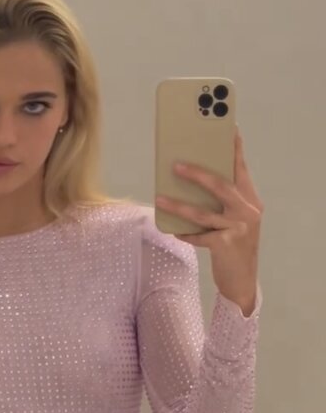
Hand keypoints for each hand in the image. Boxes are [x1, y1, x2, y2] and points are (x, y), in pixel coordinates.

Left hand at [155, 128, 263, 315]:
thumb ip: (222, 204)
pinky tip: (173, 230)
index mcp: (251, 201)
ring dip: (179, 205)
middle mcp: (248, 212)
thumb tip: (192, 185)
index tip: (228, 129)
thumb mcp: (235, 222)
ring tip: (160, 199)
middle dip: (197, 174)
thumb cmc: (234, 248)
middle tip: (175, 165)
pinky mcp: (226, 246)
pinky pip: (199, 236)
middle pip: (220, 186)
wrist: (243, 283)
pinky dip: (185, 233)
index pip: (241, 170)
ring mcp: (238, 229)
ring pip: (203, 213)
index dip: (234, 150)